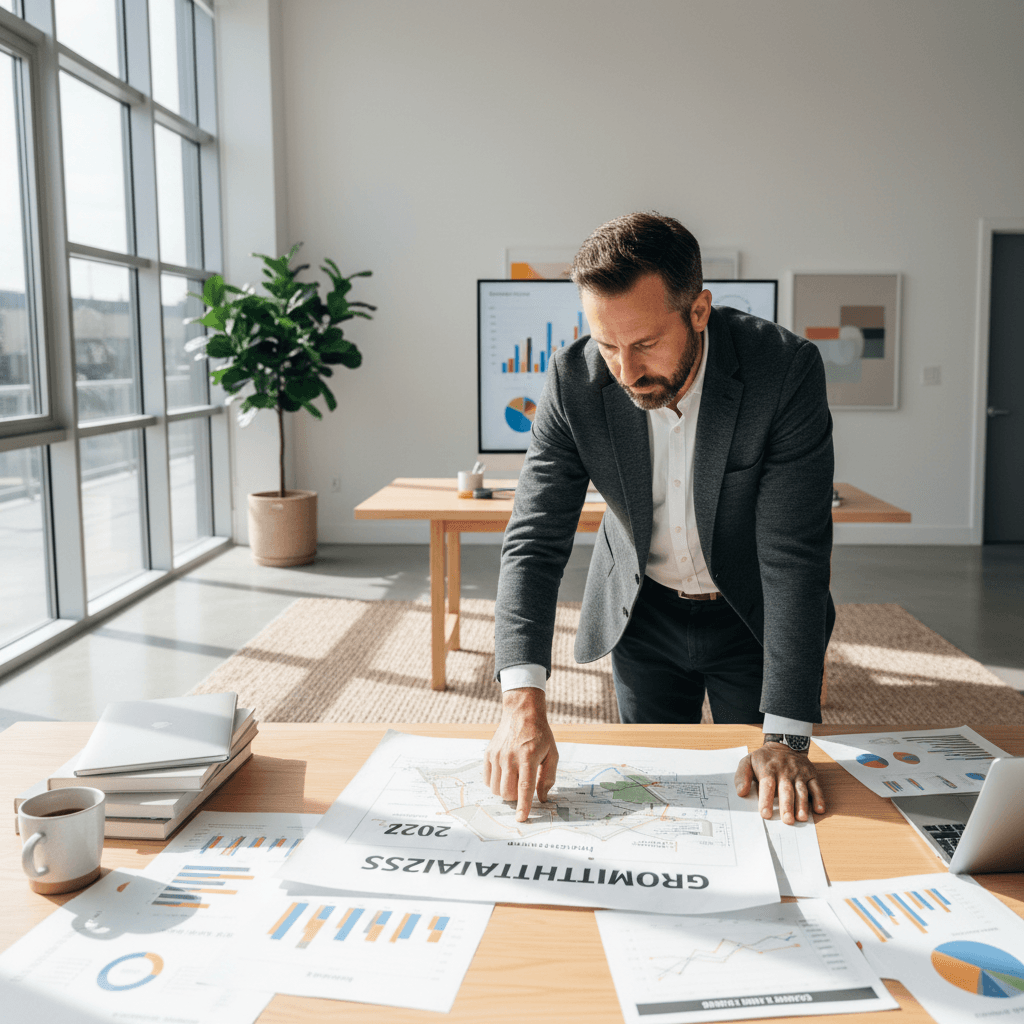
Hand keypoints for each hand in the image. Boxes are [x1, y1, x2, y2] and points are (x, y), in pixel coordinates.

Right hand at [483, 688, 558, 821]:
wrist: (522, 713)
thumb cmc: (540, 734)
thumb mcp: (552, 754)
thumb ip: (548, 777)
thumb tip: (542, 798)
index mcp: (529, 757)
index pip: (525, 787)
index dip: (523, 806)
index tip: (521, 819)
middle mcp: (510, 757)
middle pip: (508, 792)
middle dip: (516, 798)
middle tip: (523, 788)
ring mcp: (497, 755)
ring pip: (496, 788)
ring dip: (505, 791)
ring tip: (514, 780)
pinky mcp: (489, 754)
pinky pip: (487, 780)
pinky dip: (495, 783)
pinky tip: (504, 775)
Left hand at [734, 742, 824, 824]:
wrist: (784, 744)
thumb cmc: (764, 759)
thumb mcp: (747, 762)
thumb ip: (742, 776)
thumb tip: (741, 792)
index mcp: (768, 769)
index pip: (767, 785)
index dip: (766, 800)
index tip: (765, 813)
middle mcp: (785, 771)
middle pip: (786, 790)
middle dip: (787, 806)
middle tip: (787, 820)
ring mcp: (799, 773)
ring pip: (801, 790)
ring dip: (803, 805)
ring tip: (802, 818)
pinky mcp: (811, 774)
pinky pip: (816, 787)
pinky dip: (819, 798)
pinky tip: (819, 809)